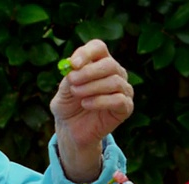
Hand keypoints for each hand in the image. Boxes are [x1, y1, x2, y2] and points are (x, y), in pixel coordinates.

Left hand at [50, 39, 133, 182]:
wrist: (71, 129)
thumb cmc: (68, 106)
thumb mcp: (63, 91)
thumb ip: (69, 79)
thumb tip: (74, 68)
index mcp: (99, 62)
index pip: (98, 48)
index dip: (86, 53)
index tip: (73, 64)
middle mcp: (115, 73)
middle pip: (109, 64)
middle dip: (88, 72)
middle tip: (72, 81)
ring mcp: (123, 89)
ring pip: (114, 82)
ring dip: (92, 88)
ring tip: (77, 95)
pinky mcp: (126, 107)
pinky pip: (119, 100)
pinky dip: (100, 101)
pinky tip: (86, 104)